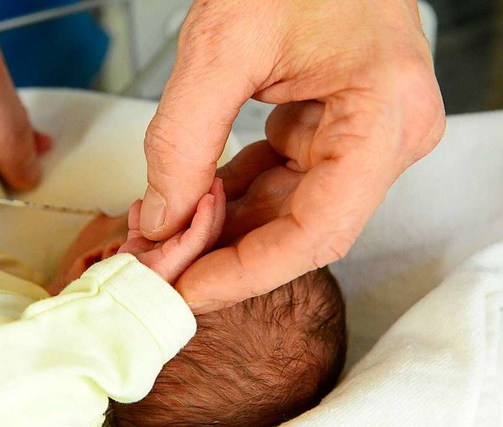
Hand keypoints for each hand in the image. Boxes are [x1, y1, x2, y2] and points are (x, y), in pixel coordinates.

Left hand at [140, 0, 445, 312]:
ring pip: (287, 212)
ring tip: (160, 239)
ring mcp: (361, 136)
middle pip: (300, 229)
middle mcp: (385, 137)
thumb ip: (183, 138)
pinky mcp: (333, 131)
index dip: (246, 273)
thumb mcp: (221, 43)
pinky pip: (282, 182)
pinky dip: (233, 198)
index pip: (318, 231)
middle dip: (222, 254)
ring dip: (222, 230)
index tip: (186, 290)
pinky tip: (188, 204)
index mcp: (383, 115)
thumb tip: (161, 219)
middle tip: (158, 268)